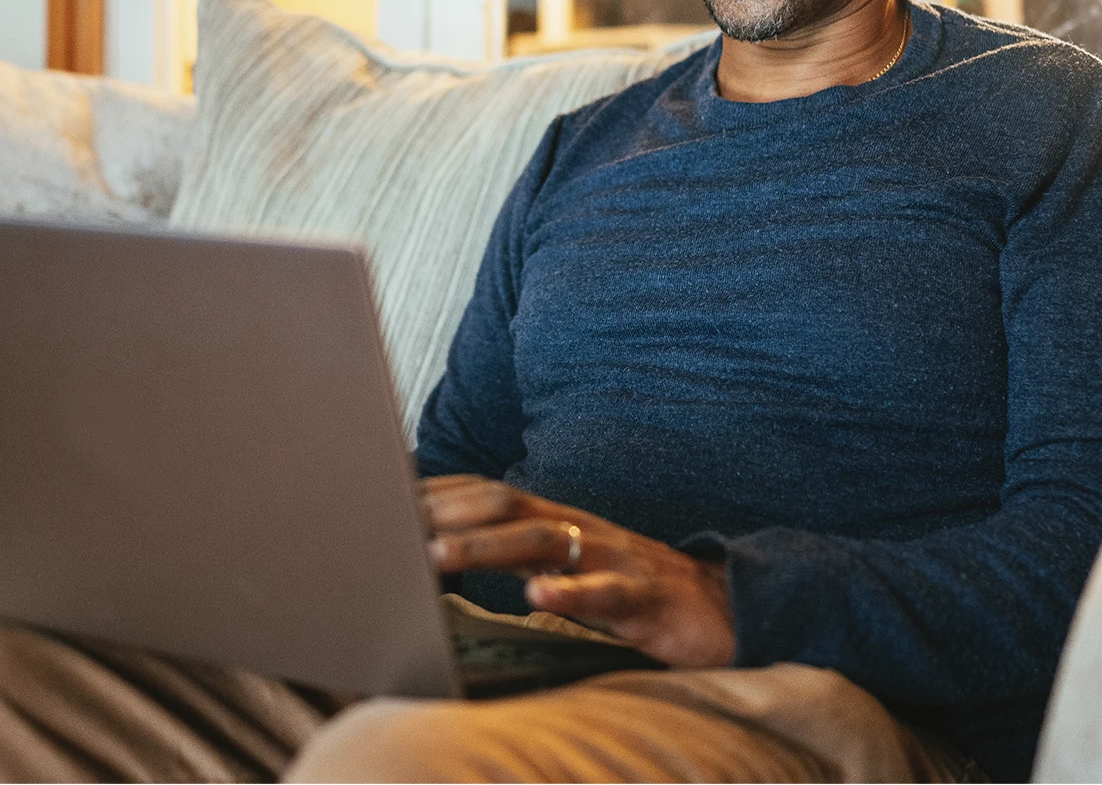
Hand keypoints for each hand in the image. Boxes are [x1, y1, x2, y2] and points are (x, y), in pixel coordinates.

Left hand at [421, 474, 735, 668]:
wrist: (719, 609)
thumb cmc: (629, 590)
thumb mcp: (565, 567)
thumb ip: (515, 555)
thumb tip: (441, 555)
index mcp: (556, 521)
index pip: (486, 492)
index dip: (436, 493)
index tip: (382, 496)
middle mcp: (579, 528)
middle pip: (506, 502)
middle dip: (447, 511)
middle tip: (393, 524)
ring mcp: (611, 557)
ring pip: (545, 540)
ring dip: (486, 547)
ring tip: (439, 556)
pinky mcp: (643, 596)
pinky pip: (605, 593)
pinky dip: (570, 593)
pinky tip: (538, 597)